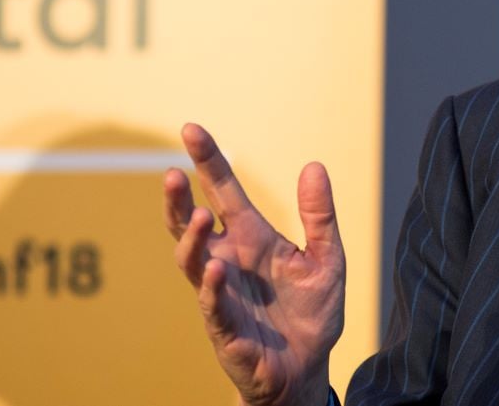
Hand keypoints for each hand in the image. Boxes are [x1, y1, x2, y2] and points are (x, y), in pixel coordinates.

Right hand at [164, 123, 344, 405]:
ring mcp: (222, 295)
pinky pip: (213, 307)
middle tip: (171, 173)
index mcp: (251, 238)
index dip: (207, 162)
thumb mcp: (327, 257)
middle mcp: (228, 261)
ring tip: (199, 216)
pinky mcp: (226, 330)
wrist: (308, 369)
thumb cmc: (311, 312)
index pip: (223, 192)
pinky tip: (216, 269)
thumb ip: (320, 215)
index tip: (191, 129)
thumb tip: (314, 165)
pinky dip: (213, 288)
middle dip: (177, 199)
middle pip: (190, 224)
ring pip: (192, 262)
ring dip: (192, 240)